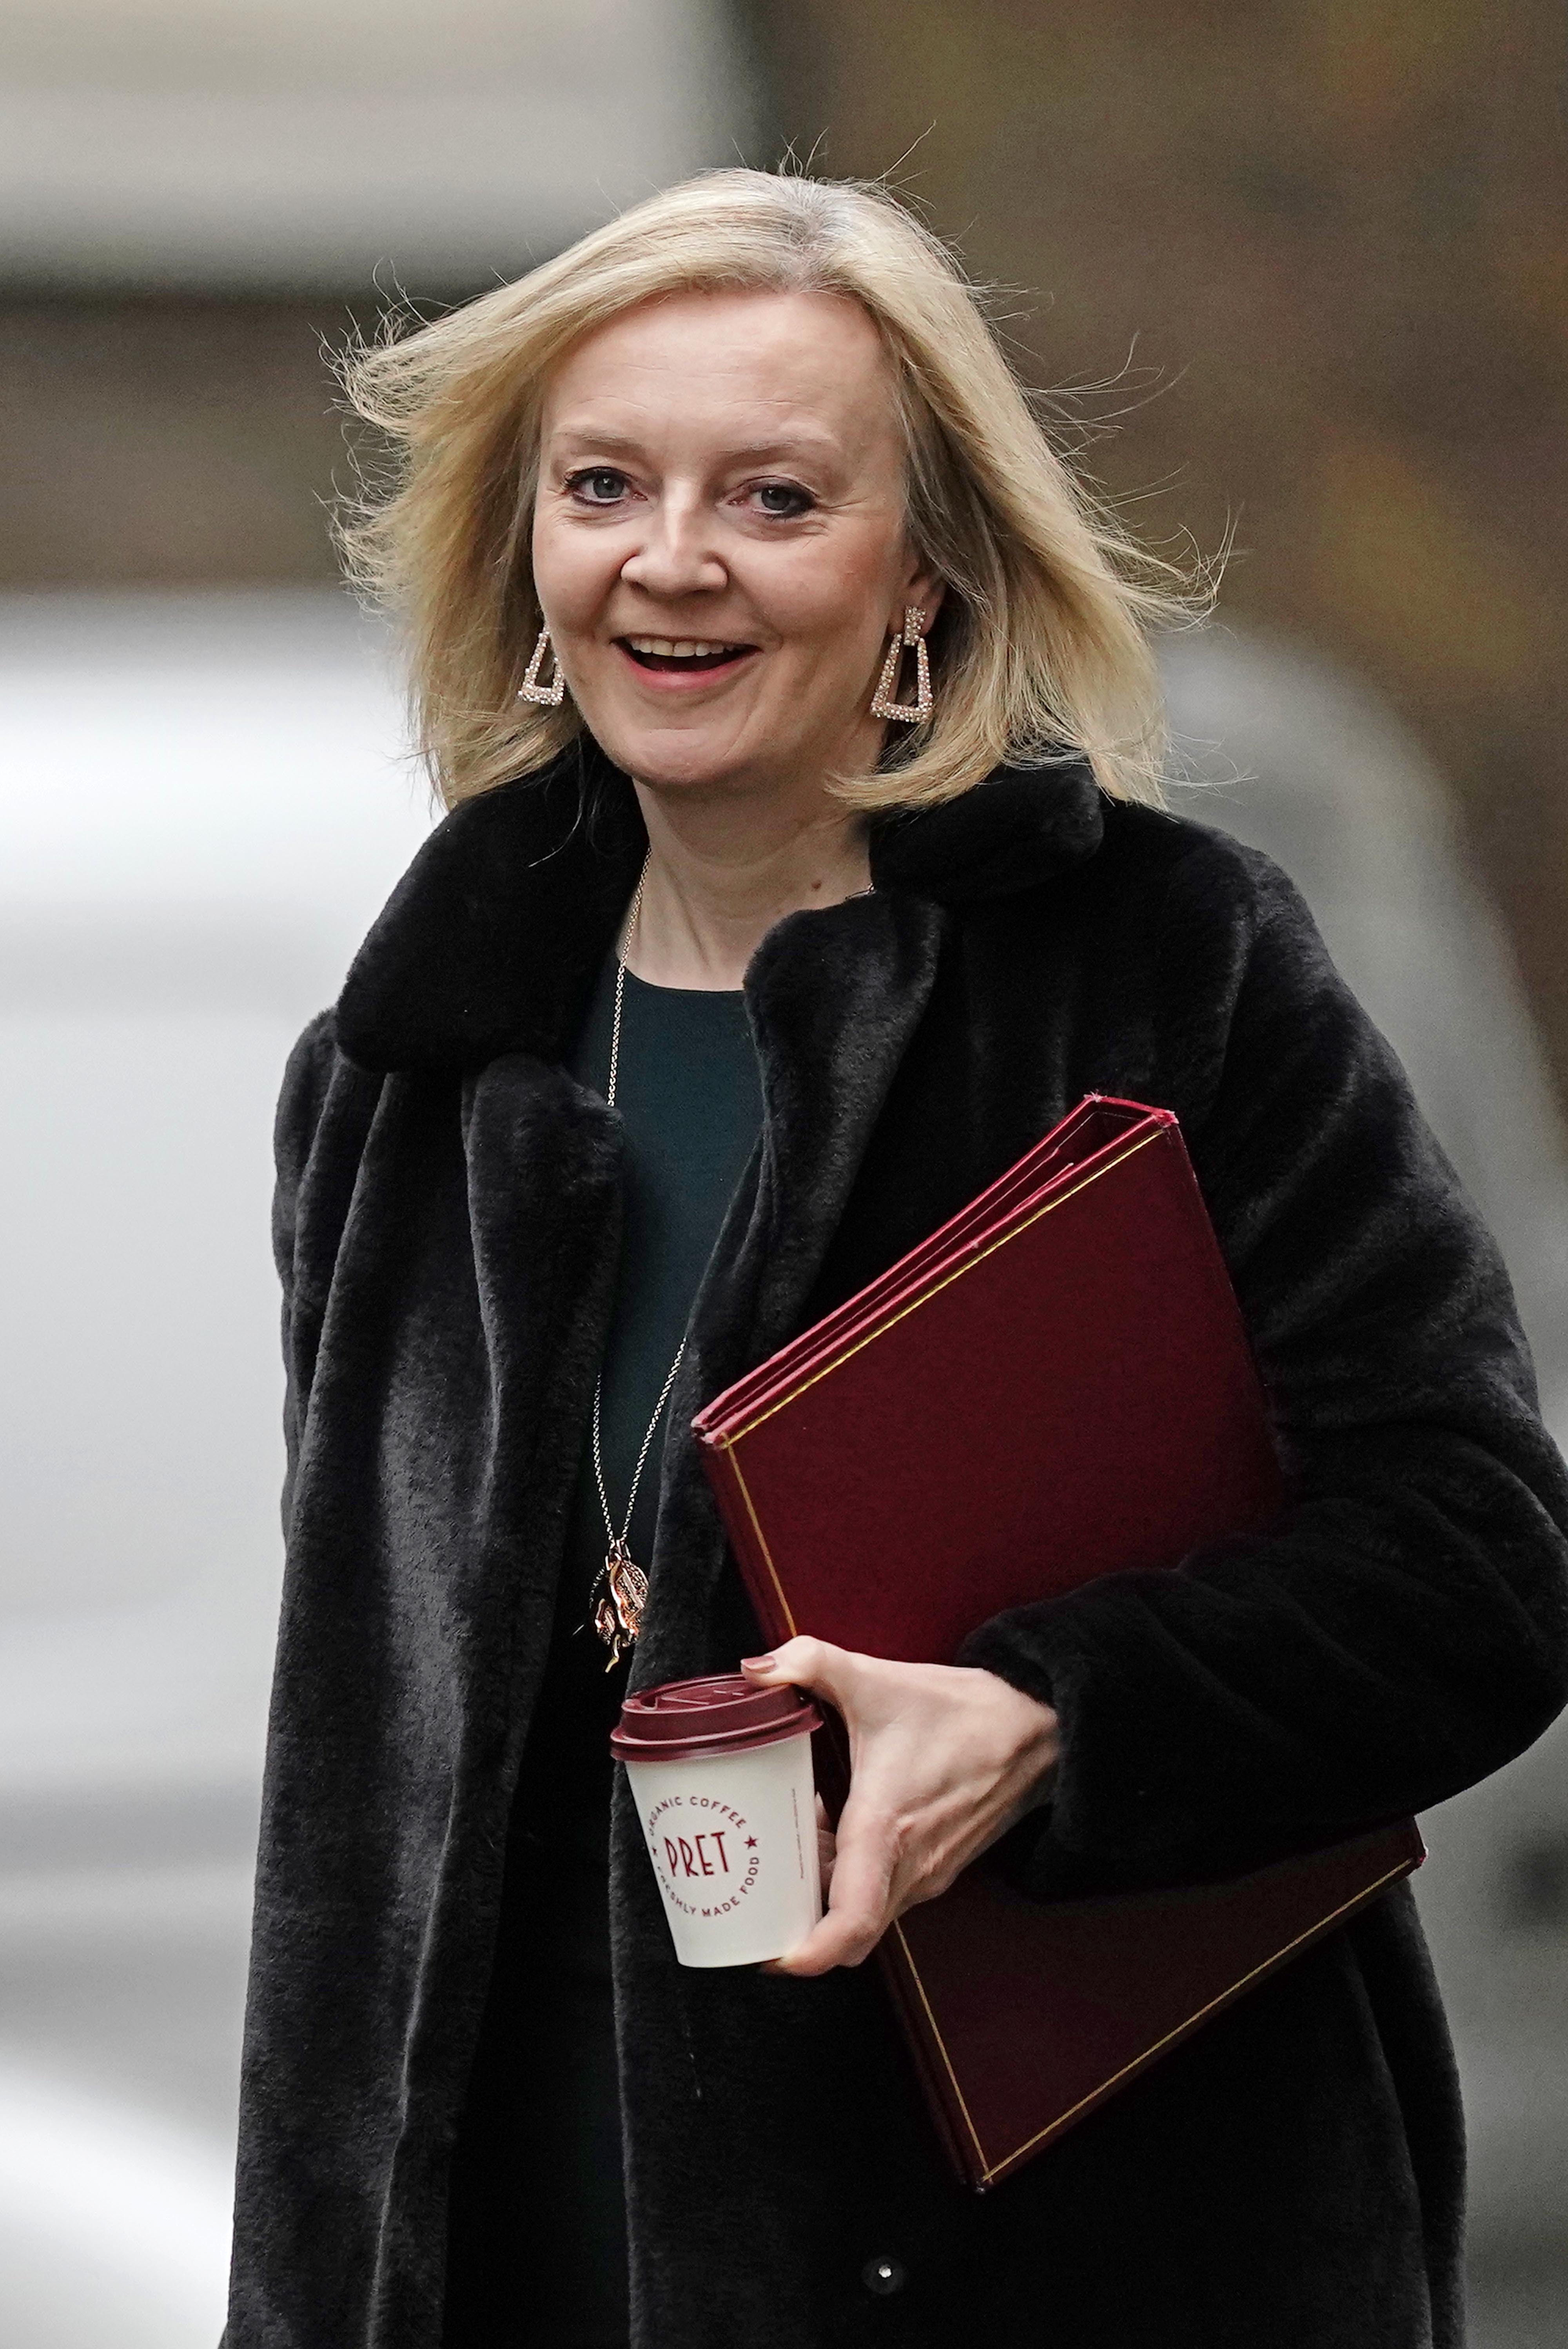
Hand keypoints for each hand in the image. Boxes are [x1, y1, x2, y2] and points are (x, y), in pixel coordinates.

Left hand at [741, 1637, 1059, 1974]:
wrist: (1037, 1727)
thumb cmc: (962, 1712)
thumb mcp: (877, 1678)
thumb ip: (808, 1662)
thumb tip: (754, 1669)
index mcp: (887, 1831)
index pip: (849, 1924)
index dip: (807, 1955)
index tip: (772, 1958)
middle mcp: (911, 1867)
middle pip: (846, 1928)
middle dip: (799, 1918)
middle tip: (758, 1884)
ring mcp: (929, 1872)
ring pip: (865, 1908)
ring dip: (826, 1888)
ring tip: (794, 1840)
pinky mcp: (940, 1866)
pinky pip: (885, 1891)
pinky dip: (853, 1874)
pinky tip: (836, 1824)